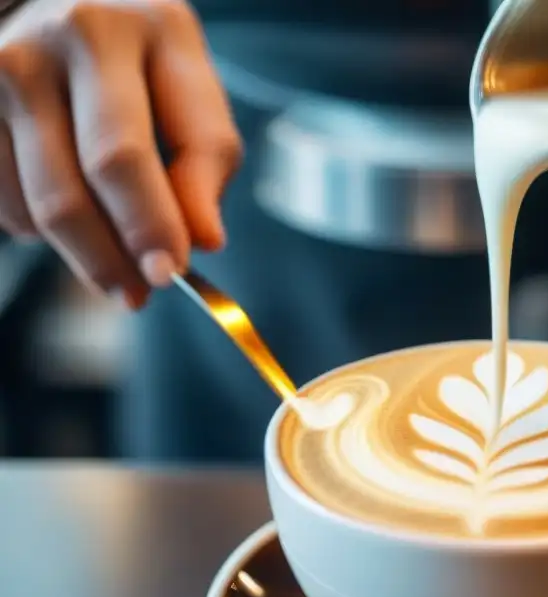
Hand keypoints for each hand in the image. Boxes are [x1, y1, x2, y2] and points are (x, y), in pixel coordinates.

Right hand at [0, 0, 242, 307]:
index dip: (152, 223)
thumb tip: (205, 239)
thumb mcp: (189, 86)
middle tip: (142, 293)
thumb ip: (205, 158)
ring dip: (87, 255)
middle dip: (115, 254)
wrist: (63, 2)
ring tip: (121, 268)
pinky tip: (76, 213)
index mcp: (120, 34)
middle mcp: (46, 48)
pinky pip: (7, 208)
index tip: (172, 271)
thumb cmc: (143, 56)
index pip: (126, 154)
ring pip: (39, 208)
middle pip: (75, 188)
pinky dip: (46, 232)